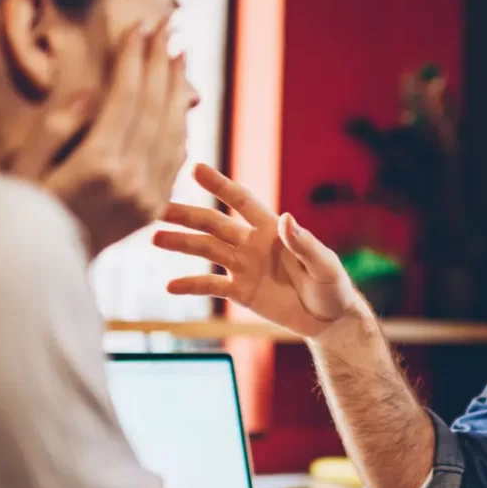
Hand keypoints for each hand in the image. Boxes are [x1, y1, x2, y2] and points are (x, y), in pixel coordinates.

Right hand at [9, 22, 194, 256]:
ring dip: (177, 91)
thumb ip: (58, 126)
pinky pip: (176, 160)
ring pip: (173, 132)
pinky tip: (179, 104)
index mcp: (98, 165)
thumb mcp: (25, 165)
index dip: (134, 59)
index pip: (126, 98)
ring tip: (178, 57)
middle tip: (166, 28)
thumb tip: (93, 90)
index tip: (139, 25)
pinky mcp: (153, 209)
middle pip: (155, 109)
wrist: (39, 269)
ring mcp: (148, 197)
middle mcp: (132, 180)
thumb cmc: (20, 211)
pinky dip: (180, 127)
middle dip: (160, 64)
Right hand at [152, 164, 365, 338]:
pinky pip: (212, 287)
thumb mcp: (324, 264)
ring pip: (207, 251)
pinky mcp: (241, 292)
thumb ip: (304, 243)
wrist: (329, 318)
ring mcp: (244, 267)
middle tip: (159, 208)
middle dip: (188, 215)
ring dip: (182, 243)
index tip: (196, 169)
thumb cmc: (331, 285)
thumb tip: (287, 218)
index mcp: (273, 229)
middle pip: (214, 224)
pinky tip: (170, 286)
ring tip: (155, 238)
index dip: (220, 185)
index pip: (242, 202)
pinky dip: (192, 286)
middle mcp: (253, 243)